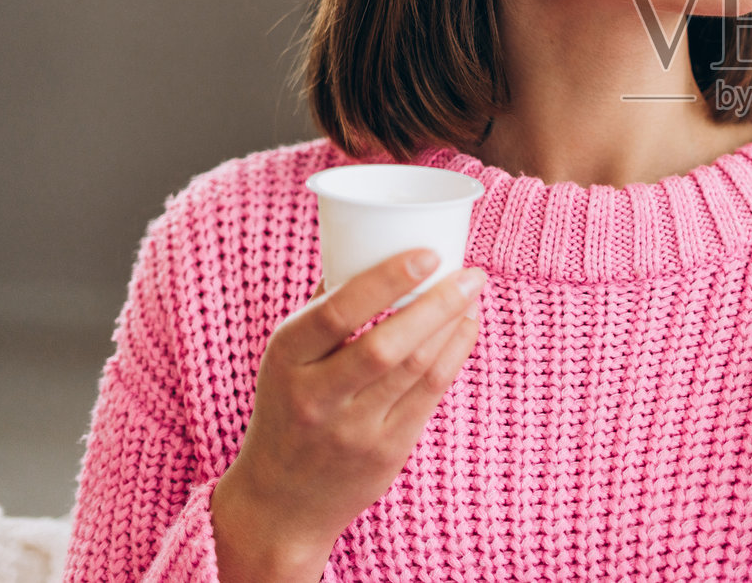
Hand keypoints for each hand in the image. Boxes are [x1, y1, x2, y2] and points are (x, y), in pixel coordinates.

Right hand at [211, 251, 484, 579]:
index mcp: (286, 358)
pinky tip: (466, 328)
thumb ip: (324, 309)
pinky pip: (430, 393)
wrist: (279, 503)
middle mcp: (316, 396)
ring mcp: (353, 428)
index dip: (387, 280)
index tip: (429, 253)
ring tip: (472, 293)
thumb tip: (367, 247)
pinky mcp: (386, 451)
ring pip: (416, 368)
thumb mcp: (287, 359)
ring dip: (453, 325)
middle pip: (387, 344)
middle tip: (471, 272)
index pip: (337, 313)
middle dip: (437, 303)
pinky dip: (454, 354)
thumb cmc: (289, 408)